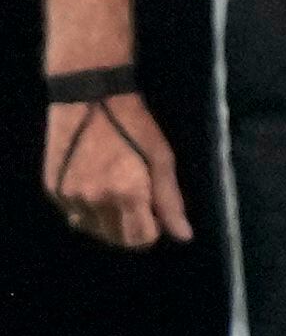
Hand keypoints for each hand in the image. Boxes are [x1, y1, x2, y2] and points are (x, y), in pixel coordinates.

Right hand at [44, 92, 191, 248]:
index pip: (141, 239)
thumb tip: (183, 236)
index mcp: (126, 195)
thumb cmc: (133, 125)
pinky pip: (75, 215)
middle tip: (138, 205)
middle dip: (132, 230)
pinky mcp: (53, 188)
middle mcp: (95, 201)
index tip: (155, 215)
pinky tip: (96, 188)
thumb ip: (171, 202)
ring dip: (109, 221)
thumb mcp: (161, 160)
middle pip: (117, 239)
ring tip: (116, 194)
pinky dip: (88, 211)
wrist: (88, 96)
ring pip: (94, 229)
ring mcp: (70, 196)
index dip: (153, 232)